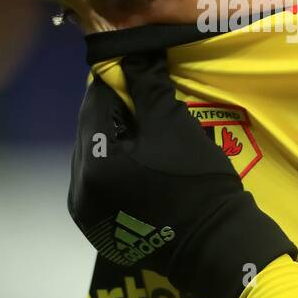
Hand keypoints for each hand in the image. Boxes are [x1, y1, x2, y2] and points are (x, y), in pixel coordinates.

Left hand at [68, 51, 296, 297]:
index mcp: (92, 166)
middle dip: (114, 110)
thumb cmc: (197, 183)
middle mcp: (79, 192)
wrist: (218, 245)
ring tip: (145, 128)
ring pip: (95, 156)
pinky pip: (101, 182)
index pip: (94, 105)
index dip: (116, 81)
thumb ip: (146, 85)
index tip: (137, 70)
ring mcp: (87, 214)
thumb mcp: (172, 125)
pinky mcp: (100, 228)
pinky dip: (117, 164)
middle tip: (143, 96)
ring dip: (115, 137)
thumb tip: (132, 52)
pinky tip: (141, 158)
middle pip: (91, 132)